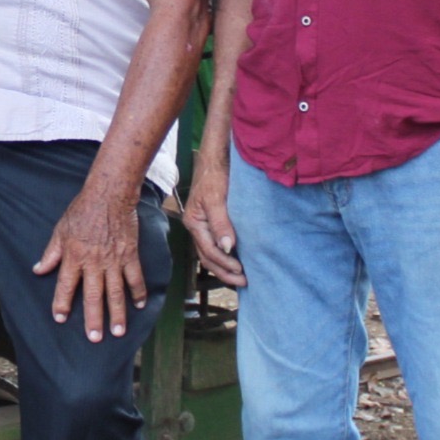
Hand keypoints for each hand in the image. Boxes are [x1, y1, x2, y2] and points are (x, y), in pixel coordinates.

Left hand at [33, 182, 146, 342]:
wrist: (109, 196)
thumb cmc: (82, 211)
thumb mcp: (60, 231)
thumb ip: (51, 253)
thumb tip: (38, 270)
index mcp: (74, 257)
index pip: (66, 286)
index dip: (62, 303)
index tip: (60, 319)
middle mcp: (93, 262)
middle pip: (94, 295)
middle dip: (93, 319)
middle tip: (94, 338)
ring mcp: (113, 260)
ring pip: (115, 292)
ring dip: (117, 313)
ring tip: (118, 331)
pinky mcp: (129, 255)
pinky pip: (134, 277)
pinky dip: (138, 292)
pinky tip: (140, 305)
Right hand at [183, 150, 244, 286]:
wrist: (216, 158)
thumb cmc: (214, 175)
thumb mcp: (216, 198)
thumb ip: (221, 223)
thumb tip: (227, 247)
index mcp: (194, 223)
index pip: (209, 250)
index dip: (225, 263)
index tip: (242, 271)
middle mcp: (196, 227)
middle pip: (208, 257)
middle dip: (225, 271)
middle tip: (244, 281)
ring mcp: (203, 225)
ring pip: (211, 253)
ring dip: (225, 267)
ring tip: (241, 277)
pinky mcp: (212, 222)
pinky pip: (215, 245)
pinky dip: (225, 256)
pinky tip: (237, 260)